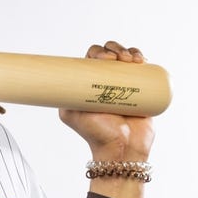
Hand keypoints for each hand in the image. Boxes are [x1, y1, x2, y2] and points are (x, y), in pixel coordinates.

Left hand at [59, 41, 154, 162]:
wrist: (122, 148)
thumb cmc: (95, 133)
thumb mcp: (70, 113)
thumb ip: (62, 96)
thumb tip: (54, 79)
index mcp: (90, 82)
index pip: (92, 58)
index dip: (98, 52)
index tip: (104, 58)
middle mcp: (107, 80)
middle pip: (109, 54)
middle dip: (114, 49)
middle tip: (117, 59)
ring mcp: (125, 83)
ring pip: (126, 57)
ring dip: (128, 51)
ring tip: (132, 60)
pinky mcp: (143, 88)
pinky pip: (143, 68)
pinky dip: (141, 57)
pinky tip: (142, 60)